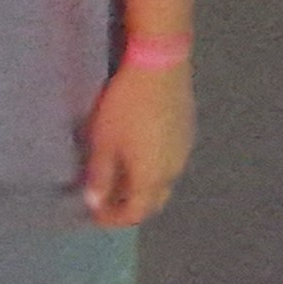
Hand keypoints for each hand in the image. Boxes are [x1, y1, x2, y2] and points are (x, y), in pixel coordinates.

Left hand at [81, 55, 194, 226]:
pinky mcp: (187, 131)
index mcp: (151, 179)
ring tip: (121, 176)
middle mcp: (173, 171)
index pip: (134, 214)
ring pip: (164, 181)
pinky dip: (154, 168)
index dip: (113, 219)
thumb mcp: (104, 141)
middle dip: (131, 206)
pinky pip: (171, 161)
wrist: (160, 64)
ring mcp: (184, 151)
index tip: (95, 214)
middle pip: (153, 202)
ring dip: (143, 187)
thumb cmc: (126, 105)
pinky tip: (139, 152)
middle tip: (108, 200)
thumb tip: (95, 202)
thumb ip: (99, 175)